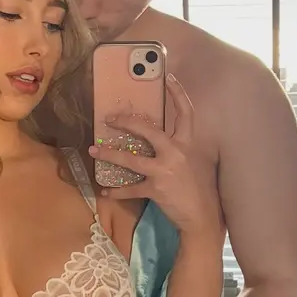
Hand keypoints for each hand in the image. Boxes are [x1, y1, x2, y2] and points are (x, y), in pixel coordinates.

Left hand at [89, 73, 222, 239]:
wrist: (202, 218)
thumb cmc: (199, 188)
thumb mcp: (194, 161)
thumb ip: (181, 146)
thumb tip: (164, 136)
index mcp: (187, 143)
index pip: (185, 113)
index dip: (178, 94)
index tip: (168, 77)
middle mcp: (176, 152)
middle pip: (147, 130)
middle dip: (126, 122)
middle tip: (109, 118)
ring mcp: (164, 170)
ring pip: (131, 159)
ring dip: (110, 154)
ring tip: (94, 149)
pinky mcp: (155, 188)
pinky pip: (131, 187)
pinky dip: (117, 190)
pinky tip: (105, 191)